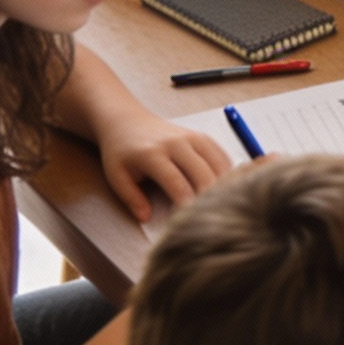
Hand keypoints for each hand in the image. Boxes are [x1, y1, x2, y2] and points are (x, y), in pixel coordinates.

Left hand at [95, 109, 232, 222]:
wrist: (128, 122)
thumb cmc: (122, 152)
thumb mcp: (116, 176)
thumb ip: (131, 198)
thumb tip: (146, 218)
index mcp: (152, 153)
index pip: (176, 182)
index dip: (186, 204)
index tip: (190, 222)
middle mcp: (176, 143)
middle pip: (203, 174)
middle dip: (209, 199)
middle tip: (210, 219)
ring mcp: (192, 137)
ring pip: (218, 165)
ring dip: (223, 187)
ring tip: (220, 207)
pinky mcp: (202, 137)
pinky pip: (223, 157)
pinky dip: (227, 174)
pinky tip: (224, 189)